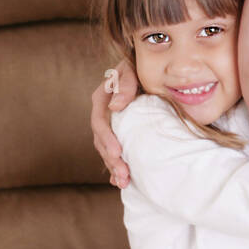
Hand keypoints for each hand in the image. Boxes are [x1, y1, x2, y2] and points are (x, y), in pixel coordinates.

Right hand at [91, 56, 138, 188]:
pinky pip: (113, 152)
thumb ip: (125, 84)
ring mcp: (109, 125)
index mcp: (102, 98)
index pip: (99, 121)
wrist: (149, 68)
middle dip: (111, 159)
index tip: (118, 152)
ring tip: (124, 182)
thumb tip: (115, 106)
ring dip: (114, 167)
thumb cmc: (140, 66)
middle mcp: (103, 114)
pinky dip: (117, 167)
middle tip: (124, 174)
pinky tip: (121, 181)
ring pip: (106, 150)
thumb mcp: (131, 70)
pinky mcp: (118, 133)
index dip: (107, 138)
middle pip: (101, 140)